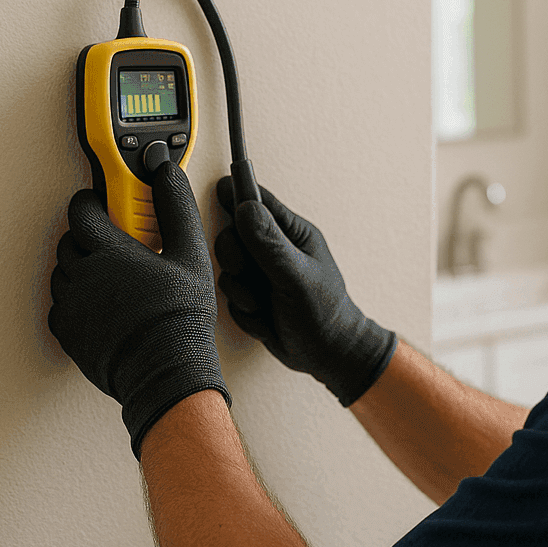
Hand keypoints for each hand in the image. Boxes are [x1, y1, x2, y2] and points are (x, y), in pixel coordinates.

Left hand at [49, 162, 226, 456]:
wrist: (166, 372)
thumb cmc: (180, 319)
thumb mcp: (190, 255)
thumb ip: (176, 207)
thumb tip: (167, 174)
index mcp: (110, 251)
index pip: (81, 211)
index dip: (90, 204)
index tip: (104, 206)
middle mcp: (84, 276)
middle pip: (69, 241)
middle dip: (87, 237)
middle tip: (112, 245)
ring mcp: (72, 305)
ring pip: (61, 273)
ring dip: (79, 269)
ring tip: (110, 277)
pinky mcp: (68, 333)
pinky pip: (59, 305)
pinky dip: (74, 300)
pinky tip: (101, 304)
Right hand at [213, 177, 396, 405]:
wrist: (326, 355)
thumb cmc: (324, 313)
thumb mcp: (297, 276)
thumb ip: (270, 244)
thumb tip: (245, 208)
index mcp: (292, 234)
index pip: (258, 202)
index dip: (236, 194)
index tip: (220, 191)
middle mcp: (274, 250)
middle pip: (231, 236)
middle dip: (234, 258)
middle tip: (246, 271)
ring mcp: (261, 274)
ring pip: (227, 270)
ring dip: (242, 292)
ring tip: (264, 305)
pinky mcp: (251, 296)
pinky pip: (229, 298)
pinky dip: (245, 313)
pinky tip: (266, 320)